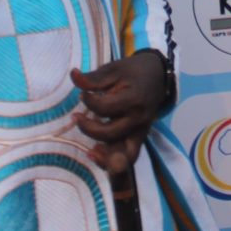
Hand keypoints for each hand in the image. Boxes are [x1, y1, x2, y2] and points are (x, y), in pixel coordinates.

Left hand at [70, 52, 168, 178]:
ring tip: (88, 148)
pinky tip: (95, 153)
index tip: (82, 94)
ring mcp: (141, 131)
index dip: (88, 101)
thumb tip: (73, 75)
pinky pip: (128, 157)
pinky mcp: (139, 138)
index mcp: (134, 99)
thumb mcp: (113, 70)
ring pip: (124, 156)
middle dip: (88, 127)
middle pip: (109, 134)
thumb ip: (93, 78)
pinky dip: (111, 161)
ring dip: (103, 156)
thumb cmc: (132, 72)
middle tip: (76, 116)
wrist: (157, 76)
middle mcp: (139, 119)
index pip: (104, 108)